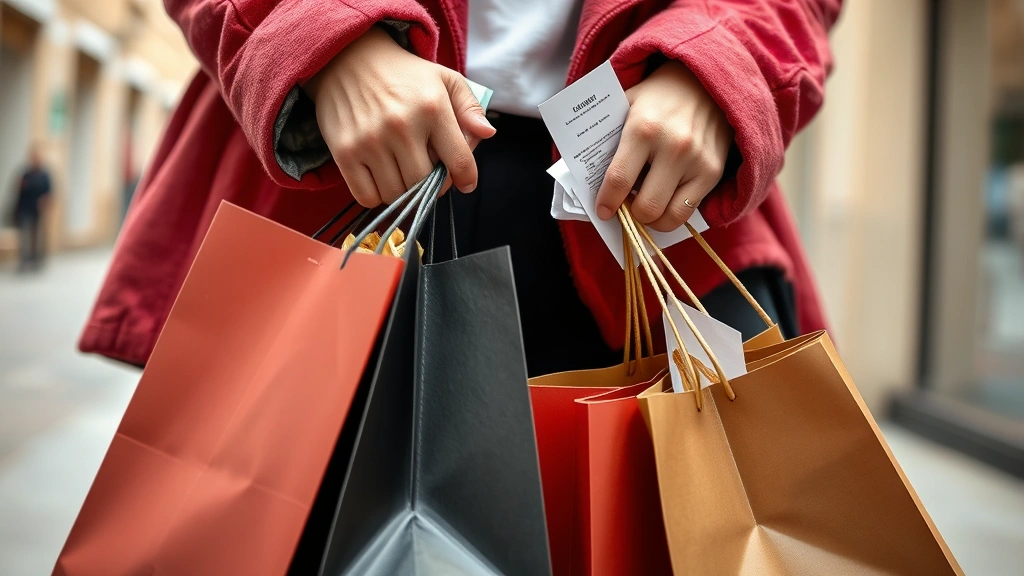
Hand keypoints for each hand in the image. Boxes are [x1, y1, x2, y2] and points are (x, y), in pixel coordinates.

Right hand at [304, 26, 495, 206]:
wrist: (347, 59)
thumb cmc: (403, 76)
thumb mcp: (444, 79)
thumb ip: (470, 107)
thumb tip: (487, 133)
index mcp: (432, 108)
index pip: (460, 162)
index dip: (467, 180)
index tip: (465, 183)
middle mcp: (402, 126)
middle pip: (426, 185)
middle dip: (432, 185)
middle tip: (428, 172)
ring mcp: (370, 141)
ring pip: (398, 195)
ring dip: (404, 192)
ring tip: (403, 171)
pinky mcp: (344, 152)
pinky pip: (367, 197)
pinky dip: (377, 196)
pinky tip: (381, 177)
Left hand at [595, 60, 732, 231]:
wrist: (703, 80)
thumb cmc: (657, 96)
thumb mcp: (625, 104)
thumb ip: (606, 136)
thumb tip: (584, 175)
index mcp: (643, 128)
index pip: (619, 180)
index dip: (607, 202)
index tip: (602, 211)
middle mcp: (673, 147)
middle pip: (645, 207)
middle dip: (630, 214)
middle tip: (625, 206)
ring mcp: (697, 161)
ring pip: (669, 217)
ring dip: (652, 219)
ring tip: (644, 206)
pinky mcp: (714, 172)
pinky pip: (689, 211)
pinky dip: (672, 213)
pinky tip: (664, 201)